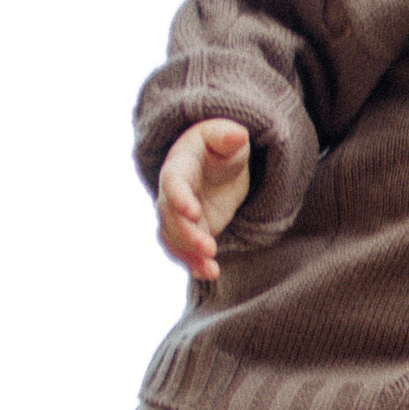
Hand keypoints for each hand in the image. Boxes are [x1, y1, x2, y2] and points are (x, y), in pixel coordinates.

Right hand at [157, 119, 252, 280]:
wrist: (215, 163)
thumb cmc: (219, 145)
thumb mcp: (225, 136)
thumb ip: (227, 136)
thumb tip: (238, 135)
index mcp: (179, 166)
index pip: (173, 183)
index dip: (179, 198)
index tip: (192, 212)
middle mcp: (172, 193)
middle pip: (170, 217)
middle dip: (187, 234)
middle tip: (208, 248)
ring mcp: (178, 215)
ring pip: (174, 238)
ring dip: (189, 255)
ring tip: (211, 271)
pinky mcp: (190, 230)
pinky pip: (184, 250)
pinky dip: (194, 263)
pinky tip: (209, 274)